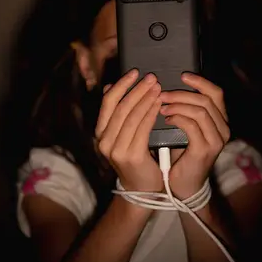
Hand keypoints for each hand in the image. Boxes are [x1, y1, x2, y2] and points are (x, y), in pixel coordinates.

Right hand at [95, 69, 162, 191]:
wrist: (142, 190)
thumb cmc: (138, 159)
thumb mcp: (124, 135)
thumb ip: (119, 114)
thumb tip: (109, 86)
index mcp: (101, 133)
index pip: (108, 102)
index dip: (121, 85)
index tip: (135, 72)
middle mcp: (104, 140)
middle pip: (120, 107)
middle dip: (137, 89)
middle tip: (152, 77)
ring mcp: (115, 149)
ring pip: (131, 116)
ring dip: (146, 99)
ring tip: (158, 88)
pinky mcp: (130, 155)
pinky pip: (142, 129)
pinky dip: (151, 114)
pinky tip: (159, 105)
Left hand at [159, 73, 230, 198]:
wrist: (182, 186)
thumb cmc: (180, 156)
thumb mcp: (185, 129)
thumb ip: (185, 110)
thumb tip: (168, 88)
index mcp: (220, 121)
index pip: (216, 93)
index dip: (200, 82)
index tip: (182, 75)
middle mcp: (223, 129)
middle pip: (208, 99)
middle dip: (182, 93)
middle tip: (162, 92)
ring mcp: (216, 140)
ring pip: (200, 110)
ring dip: (178, 104)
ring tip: (160, 105)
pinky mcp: (205, 149)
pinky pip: (192, 125)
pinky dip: (177, 117)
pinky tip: (165, 117)